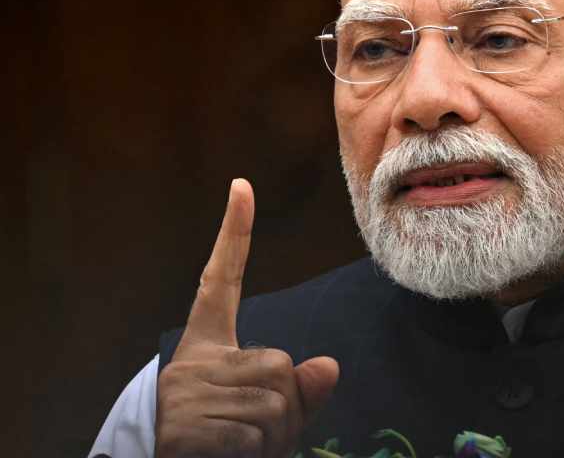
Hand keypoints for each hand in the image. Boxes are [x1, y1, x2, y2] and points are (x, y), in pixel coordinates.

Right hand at [155, 179, 339, 457]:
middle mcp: (193, 360)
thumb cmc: (219, 441)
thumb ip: (299, 390)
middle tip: (253, 432)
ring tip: (238, 447)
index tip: (242, 185)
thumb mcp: (263, 413)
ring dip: (272, 436)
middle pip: (280, 365)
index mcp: (208, 346)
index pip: (221, 281)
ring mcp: (184, 390)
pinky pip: (251, 434)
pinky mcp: (182, 424)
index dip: (234, 234)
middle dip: (285, 409)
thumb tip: (330, 366)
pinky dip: (251, 452)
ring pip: (274, 403)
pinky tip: (224, 454)